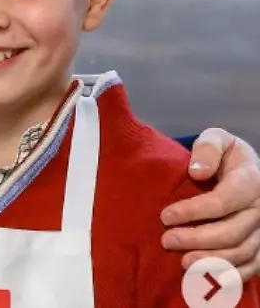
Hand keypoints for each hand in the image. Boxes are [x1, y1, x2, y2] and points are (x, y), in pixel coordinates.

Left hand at [161, 128, 259, 280]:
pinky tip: (207, 278)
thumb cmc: (223, 156)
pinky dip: (231, 276)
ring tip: (183, 262)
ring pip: (242, 252)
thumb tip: (197, 171)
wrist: (242, 170)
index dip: (194, 211)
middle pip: (233, 231)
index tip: (165, 216)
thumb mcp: (216, 139)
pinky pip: (251, 266)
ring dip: (212, 261)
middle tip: (167, 240)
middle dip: (198, 239)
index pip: (225, 200)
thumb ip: (207, 148)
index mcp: (251, 180)